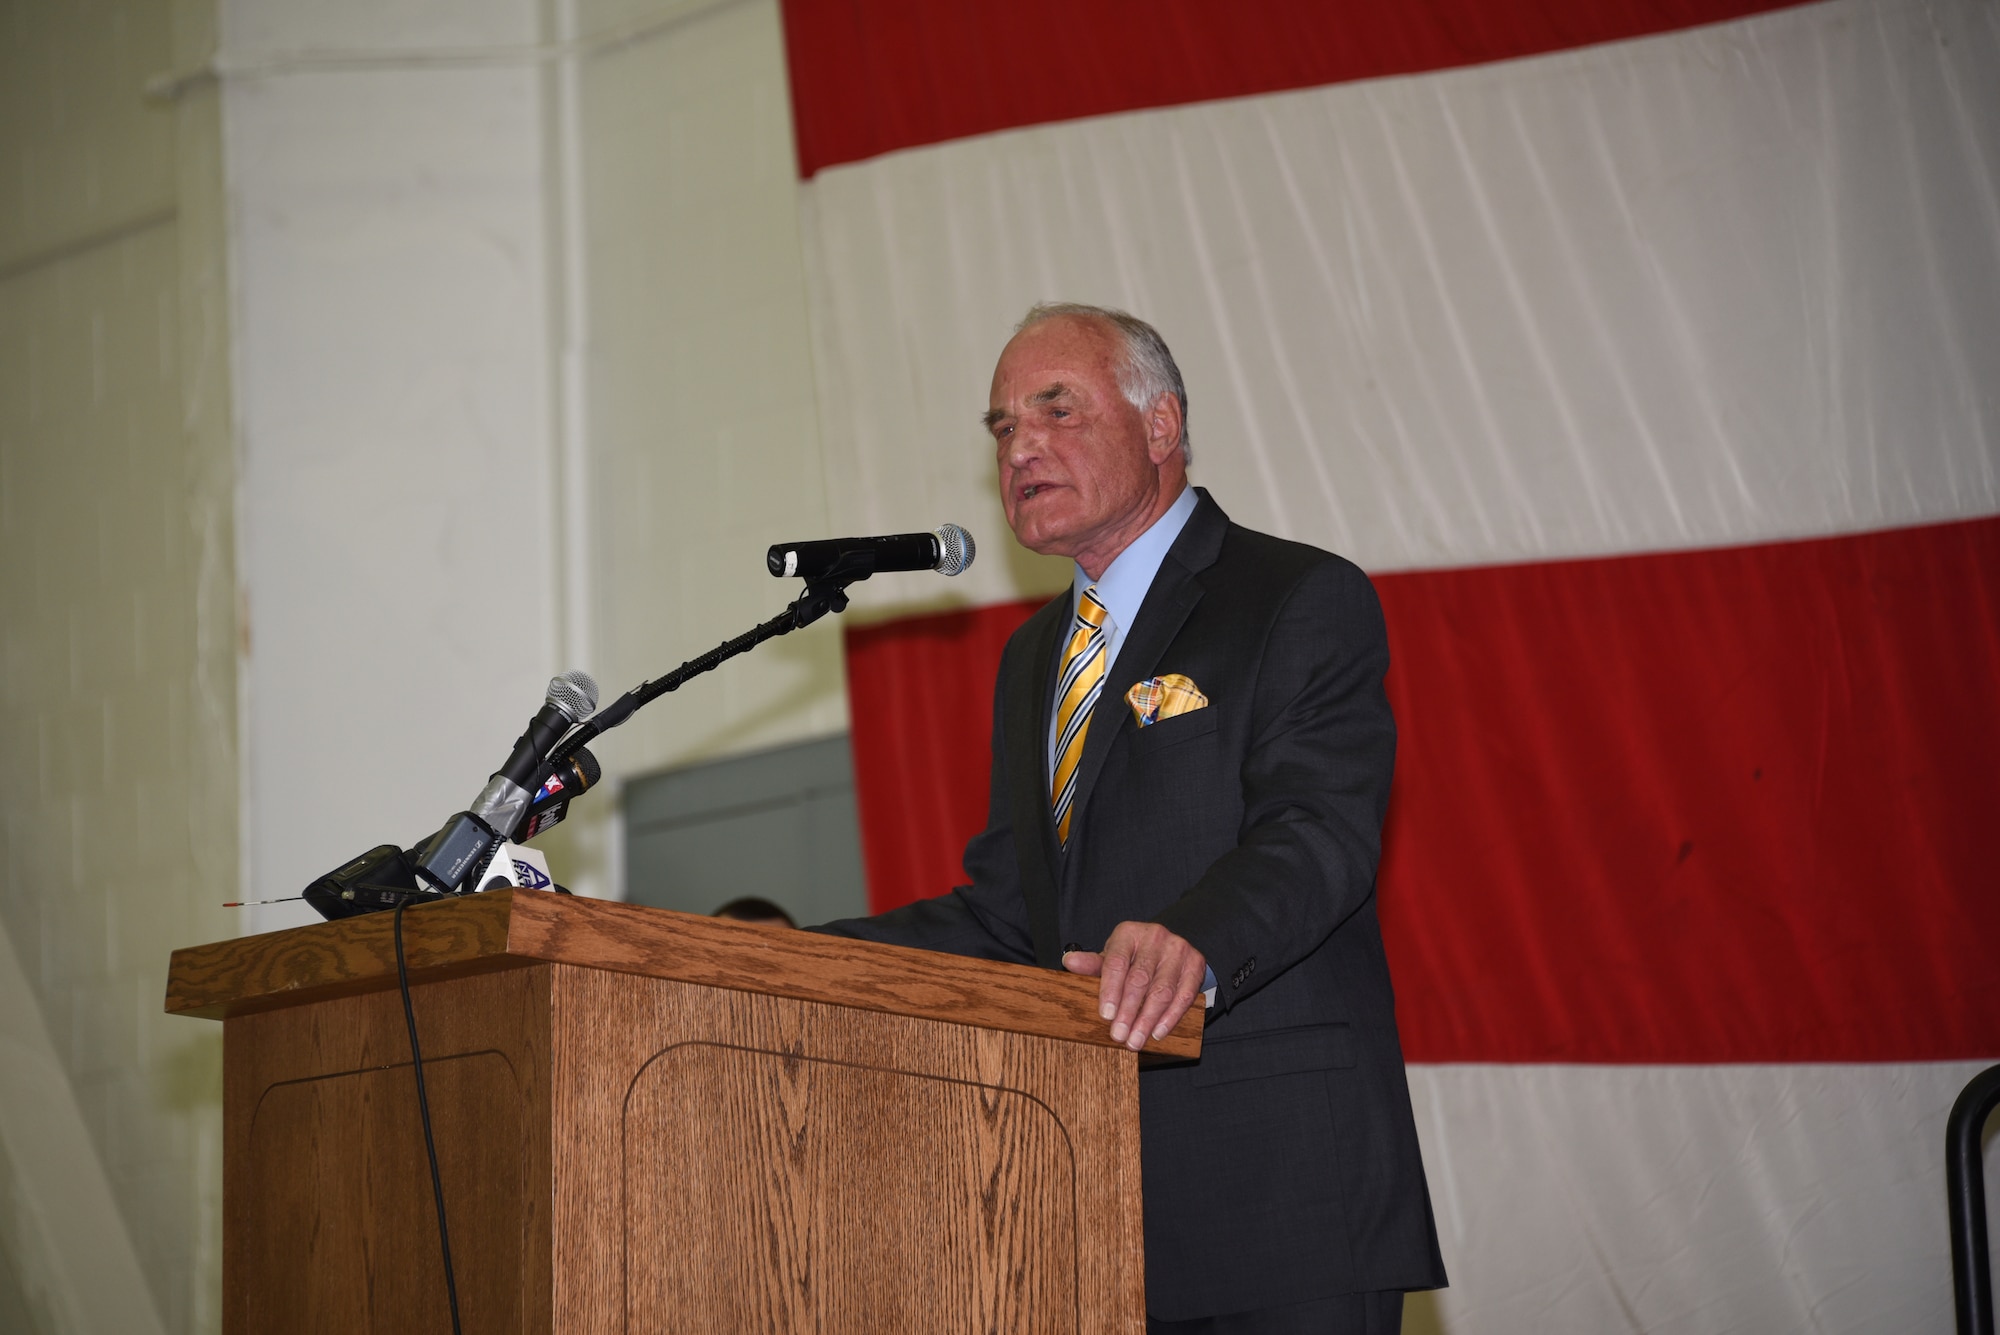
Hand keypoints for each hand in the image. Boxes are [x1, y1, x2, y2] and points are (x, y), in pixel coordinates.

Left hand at [1062, 921, 1205, 1051]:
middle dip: (1129, 1011)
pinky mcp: (1196, 963)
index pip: (1116, 962)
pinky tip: (1158, 1032)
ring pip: (1162, 990)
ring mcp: (1177, 948)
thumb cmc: (1134, 956)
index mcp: (1128, 933)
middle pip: (1139, 979)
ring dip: (1148, 1019)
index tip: (1106, 1015)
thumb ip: (1092, 964)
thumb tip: (1069, 962)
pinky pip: (1185, 995)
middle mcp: (1154, 936)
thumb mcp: (1111, 957)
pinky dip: (1171, 1017)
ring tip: (1136, 1040)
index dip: (1110, 990)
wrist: (1168, 947)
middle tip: (1119, 1035)